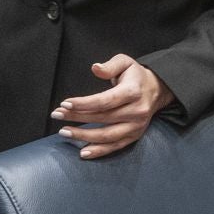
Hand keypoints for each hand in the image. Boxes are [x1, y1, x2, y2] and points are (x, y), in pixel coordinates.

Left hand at [51, 54, 173, 159]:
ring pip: (107, 136)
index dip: (84, 103)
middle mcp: (136, 111)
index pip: (105, 100)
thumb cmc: (135, 75)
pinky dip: (99, 151)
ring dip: (83, 136)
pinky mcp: (134, 137)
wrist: (156, 90)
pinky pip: (115, 147)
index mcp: (133, 92)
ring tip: (64, 132)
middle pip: (102, 118)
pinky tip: (83, 152)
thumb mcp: (125, 62)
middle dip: (77, 117)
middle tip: (57, 114)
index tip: (65, 103)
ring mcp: (136, 127)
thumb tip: (95, 68)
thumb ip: (110, 65)